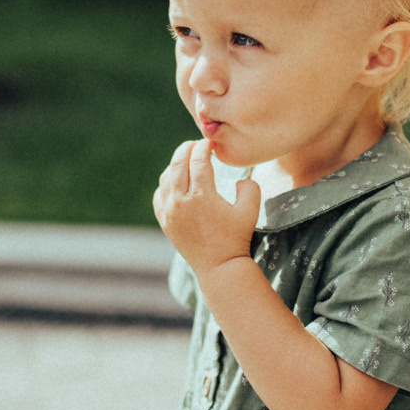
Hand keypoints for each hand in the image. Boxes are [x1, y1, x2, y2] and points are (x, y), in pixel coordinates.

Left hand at [153, 138, 260, 276]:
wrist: (218, 266)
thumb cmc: (236, 238)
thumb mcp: (250, 211)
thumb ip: (249, 188)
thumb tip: (239, 179)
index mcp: (201, 195)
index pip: (198, 160)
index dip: (204, 147)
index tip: (210, 143)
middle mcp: (181, 201)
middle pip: (178, 163)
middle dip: (187, 149)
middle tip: (196, 144)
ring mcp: (169, 211)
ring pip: (166, 177)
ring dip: (176, 164)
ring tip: (187, 161)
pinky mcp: (164, 221)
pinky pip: (159, 195)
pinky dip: (166, 183)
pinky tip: (176, 182)